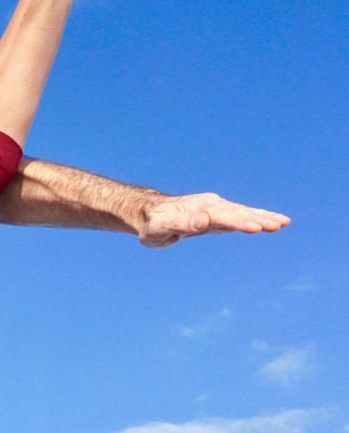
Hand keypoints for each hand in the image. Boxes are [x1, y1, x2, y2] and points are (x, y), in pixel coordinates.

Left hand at [139, 192, 290, 247]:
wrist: (148, 214)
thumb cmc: (153, 224)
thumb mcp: (162, 227)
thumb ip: (181, 224)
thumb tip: (201, 221)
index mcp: (198, 209)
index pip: (222, 217)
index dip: (239, 222)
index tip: (257, 227)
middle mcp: (209, 205)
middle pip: (237, 213)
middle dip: (258, 218)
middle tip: (280, 224)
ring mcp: (215, 208)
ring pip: (242, 212)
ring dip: (263, 217)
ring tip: (284, 222)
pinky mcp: (218, 214)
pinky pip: (241, 214)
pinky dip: (257, 217)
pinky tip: (273, 221)